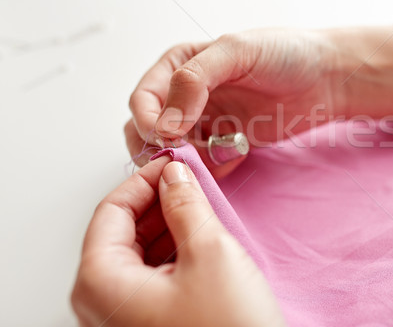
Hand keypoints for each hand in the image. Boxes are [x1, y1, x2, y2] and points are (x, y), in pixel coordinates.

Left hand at [71, 159, 283, 326]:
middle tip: (190, 182)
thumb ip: (186, 204)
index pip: (110, 211)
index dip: (143, 180)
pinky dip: (173, 248)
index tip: (172, 163)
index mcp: (101, 282)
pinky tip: (200, 237)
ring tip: (200, 205)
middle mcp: (102, 302)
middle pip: (120, 231)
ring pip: (137, 251)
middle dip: (156, 201)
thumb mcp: (209, 252)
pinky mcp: (148, 322)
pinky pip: (151, 273)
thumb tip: (174, 175)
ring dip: (167, 222)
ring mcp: (124, 315)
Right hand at [126, 29, 351, 176]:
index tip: (168, 138)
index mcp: (178, 65)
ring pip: (171, 153)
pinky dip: (211, 168)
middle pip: (146, 131)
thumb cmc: (285, 54)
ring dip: (189, 160)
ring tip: (224, 150)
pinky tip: (236, 155)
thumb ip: (194, 79)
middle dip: (161, 147)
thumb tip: (164, 124)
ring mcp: (203, 121)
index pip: (142, 100)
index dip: (148, 122)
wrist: (326, 79)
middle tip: (190, 154)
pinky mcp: (223, 143)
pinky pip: (200, 165)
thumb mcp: (237, 51)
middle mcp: (184, 95)